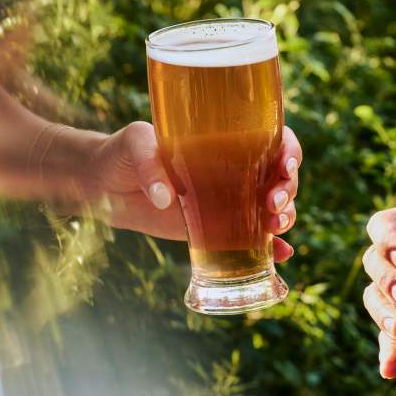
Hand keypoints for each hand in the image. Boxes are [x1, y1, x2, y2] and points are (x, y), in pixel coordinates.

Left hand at [90, 122, 301, 261]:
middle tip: (273, 203)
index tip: (285, 165)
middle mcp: (236, 169)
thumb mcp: (135, 144)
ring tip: (275, 228)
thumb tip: (165, 198)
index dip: (289, 150)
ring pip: (274, 208)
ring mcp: (230, 201)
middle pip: (281, 177)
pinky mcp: (216, 229)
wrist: (106, 186)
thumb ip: (150, 163)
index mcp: (227, 140)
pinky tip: (282, 256)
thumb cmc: (124, 152)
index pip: (273, 139)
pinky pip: (252, 239)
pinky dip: (272, 249)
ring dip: (285, 217)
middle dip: (288, 190)